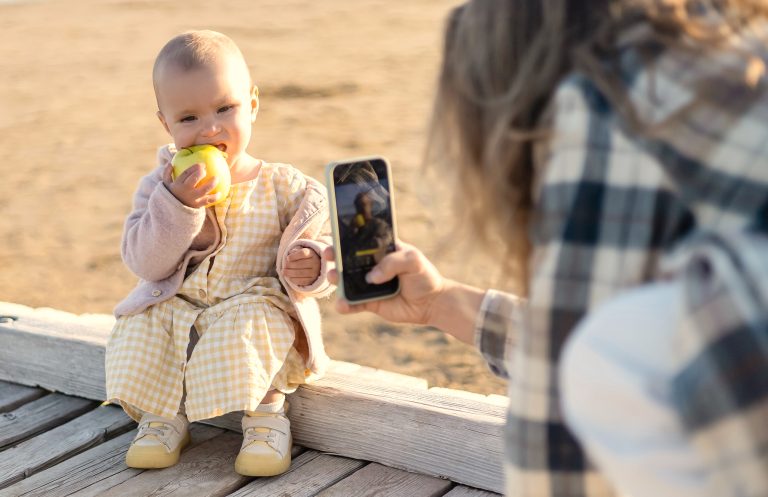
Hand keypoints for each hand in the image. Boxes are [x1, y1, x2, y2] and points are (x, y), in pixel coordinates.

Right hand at [162, 163, 221, 207]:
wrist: (172, 212)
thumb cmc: (171, 194)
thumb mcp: (166, 184)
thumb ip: (166, 173)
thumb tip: (170, 164)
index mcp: (178, 184)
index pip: (187, 173)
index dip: (195, 167)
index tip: (201, 164)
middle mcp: (186, 190)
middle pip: (195, 179)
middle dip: (201, 173)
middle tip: (206, 170)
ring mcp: (193, 198)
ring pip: (204, 189)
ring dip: (212, 183)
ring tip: (216, 178)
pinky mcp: (198, 205)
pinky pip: (208, 200)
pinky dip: (215, 197)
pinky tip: (220, 193)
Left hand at [284, 247, 320, 286]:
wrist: (314, 267)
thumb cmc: (303, 258)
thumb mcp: (300, 252)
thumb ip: (294, 252)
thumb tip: (288, 258)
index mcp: (312, 254)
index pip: (303, 253)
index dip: (293, 256)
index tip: (288, 258)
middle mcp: (315, 263)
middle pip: (300, 264)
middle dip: (290, 265)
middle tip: (285, 266)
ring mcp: (314, 272)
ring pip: (300, 273)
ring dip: (290, 273)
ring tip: (284, 272)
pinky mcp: (312, 280)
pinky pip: (301, 281)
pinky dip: (293, 279)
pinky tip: (289, 277)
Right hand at [322, 240, 445, 325]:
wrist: (432, 303)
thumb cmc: (424, 276)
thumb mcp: (414, 260)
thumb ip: (393, 262)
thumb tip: (372, 277)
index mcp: (381, 250)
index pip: (361, 241)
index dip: (347, 237)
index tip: (336, 235)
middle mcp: (371, 266)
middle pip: (348, 259)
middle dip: (335, 256)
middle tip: (329, 255)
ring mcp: (368, 284)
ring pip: (346, 281)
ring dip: (336, 279)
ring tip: (333, 277)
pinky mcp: (369, 303)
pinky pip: (353, 303)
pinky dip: (345, 304)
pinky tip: (342, 304)